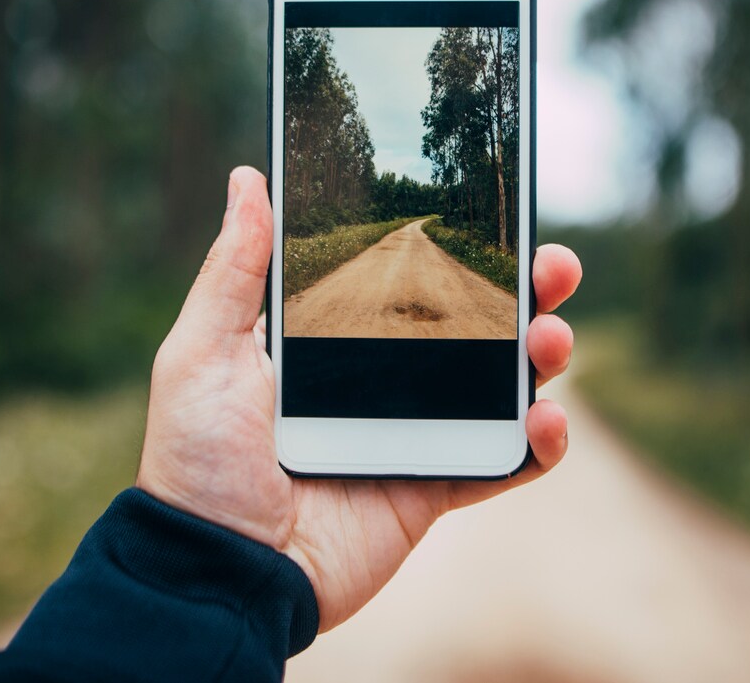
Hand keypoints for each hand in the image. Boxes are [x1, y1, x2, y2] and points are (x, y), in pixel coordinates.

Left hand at [136, 166, 579, 630]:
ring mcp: (413, 433)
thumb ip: (235, 269)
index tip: (494, 213)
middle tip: (553, 267)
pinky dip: (541, 442)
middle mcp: (382, 377)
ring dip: (543, 354)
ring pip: (502, 383)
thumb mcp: (203, 352)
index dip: (459, 245)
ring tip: (549, 340)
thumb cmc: (197, 460)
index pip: (411, 277)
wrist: (218, 570)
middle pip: (474, 321)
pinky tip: (545, 420)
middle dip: (526, 288)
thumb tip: (248, 178)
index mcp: (334, 337)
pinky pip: (504, 462)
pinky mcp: (433, 487)